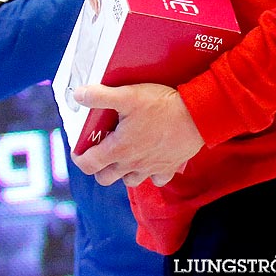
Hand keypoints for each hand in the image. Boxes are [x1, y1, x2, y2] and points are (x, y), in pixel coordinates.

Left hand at [72, 83, 203, 187]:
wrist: (197, 116)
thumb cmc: (161, 106)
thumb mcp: (127, 95)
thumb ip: (99, 96)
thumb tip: (77, 96)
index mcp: (119, 149)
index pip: (89, 165)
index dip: (78, 158)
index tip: (78, 148)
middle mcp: (133, 165)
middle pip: (105, 178)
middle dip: (98, 167)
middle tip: (100, 149)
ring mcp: (151, 169)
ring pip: (129, 181)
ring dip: (122, 171)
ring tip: (123, 151)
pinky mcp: (168, 169)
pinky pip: (155, 179)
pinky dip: (149, 173)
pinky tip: (149, 157)